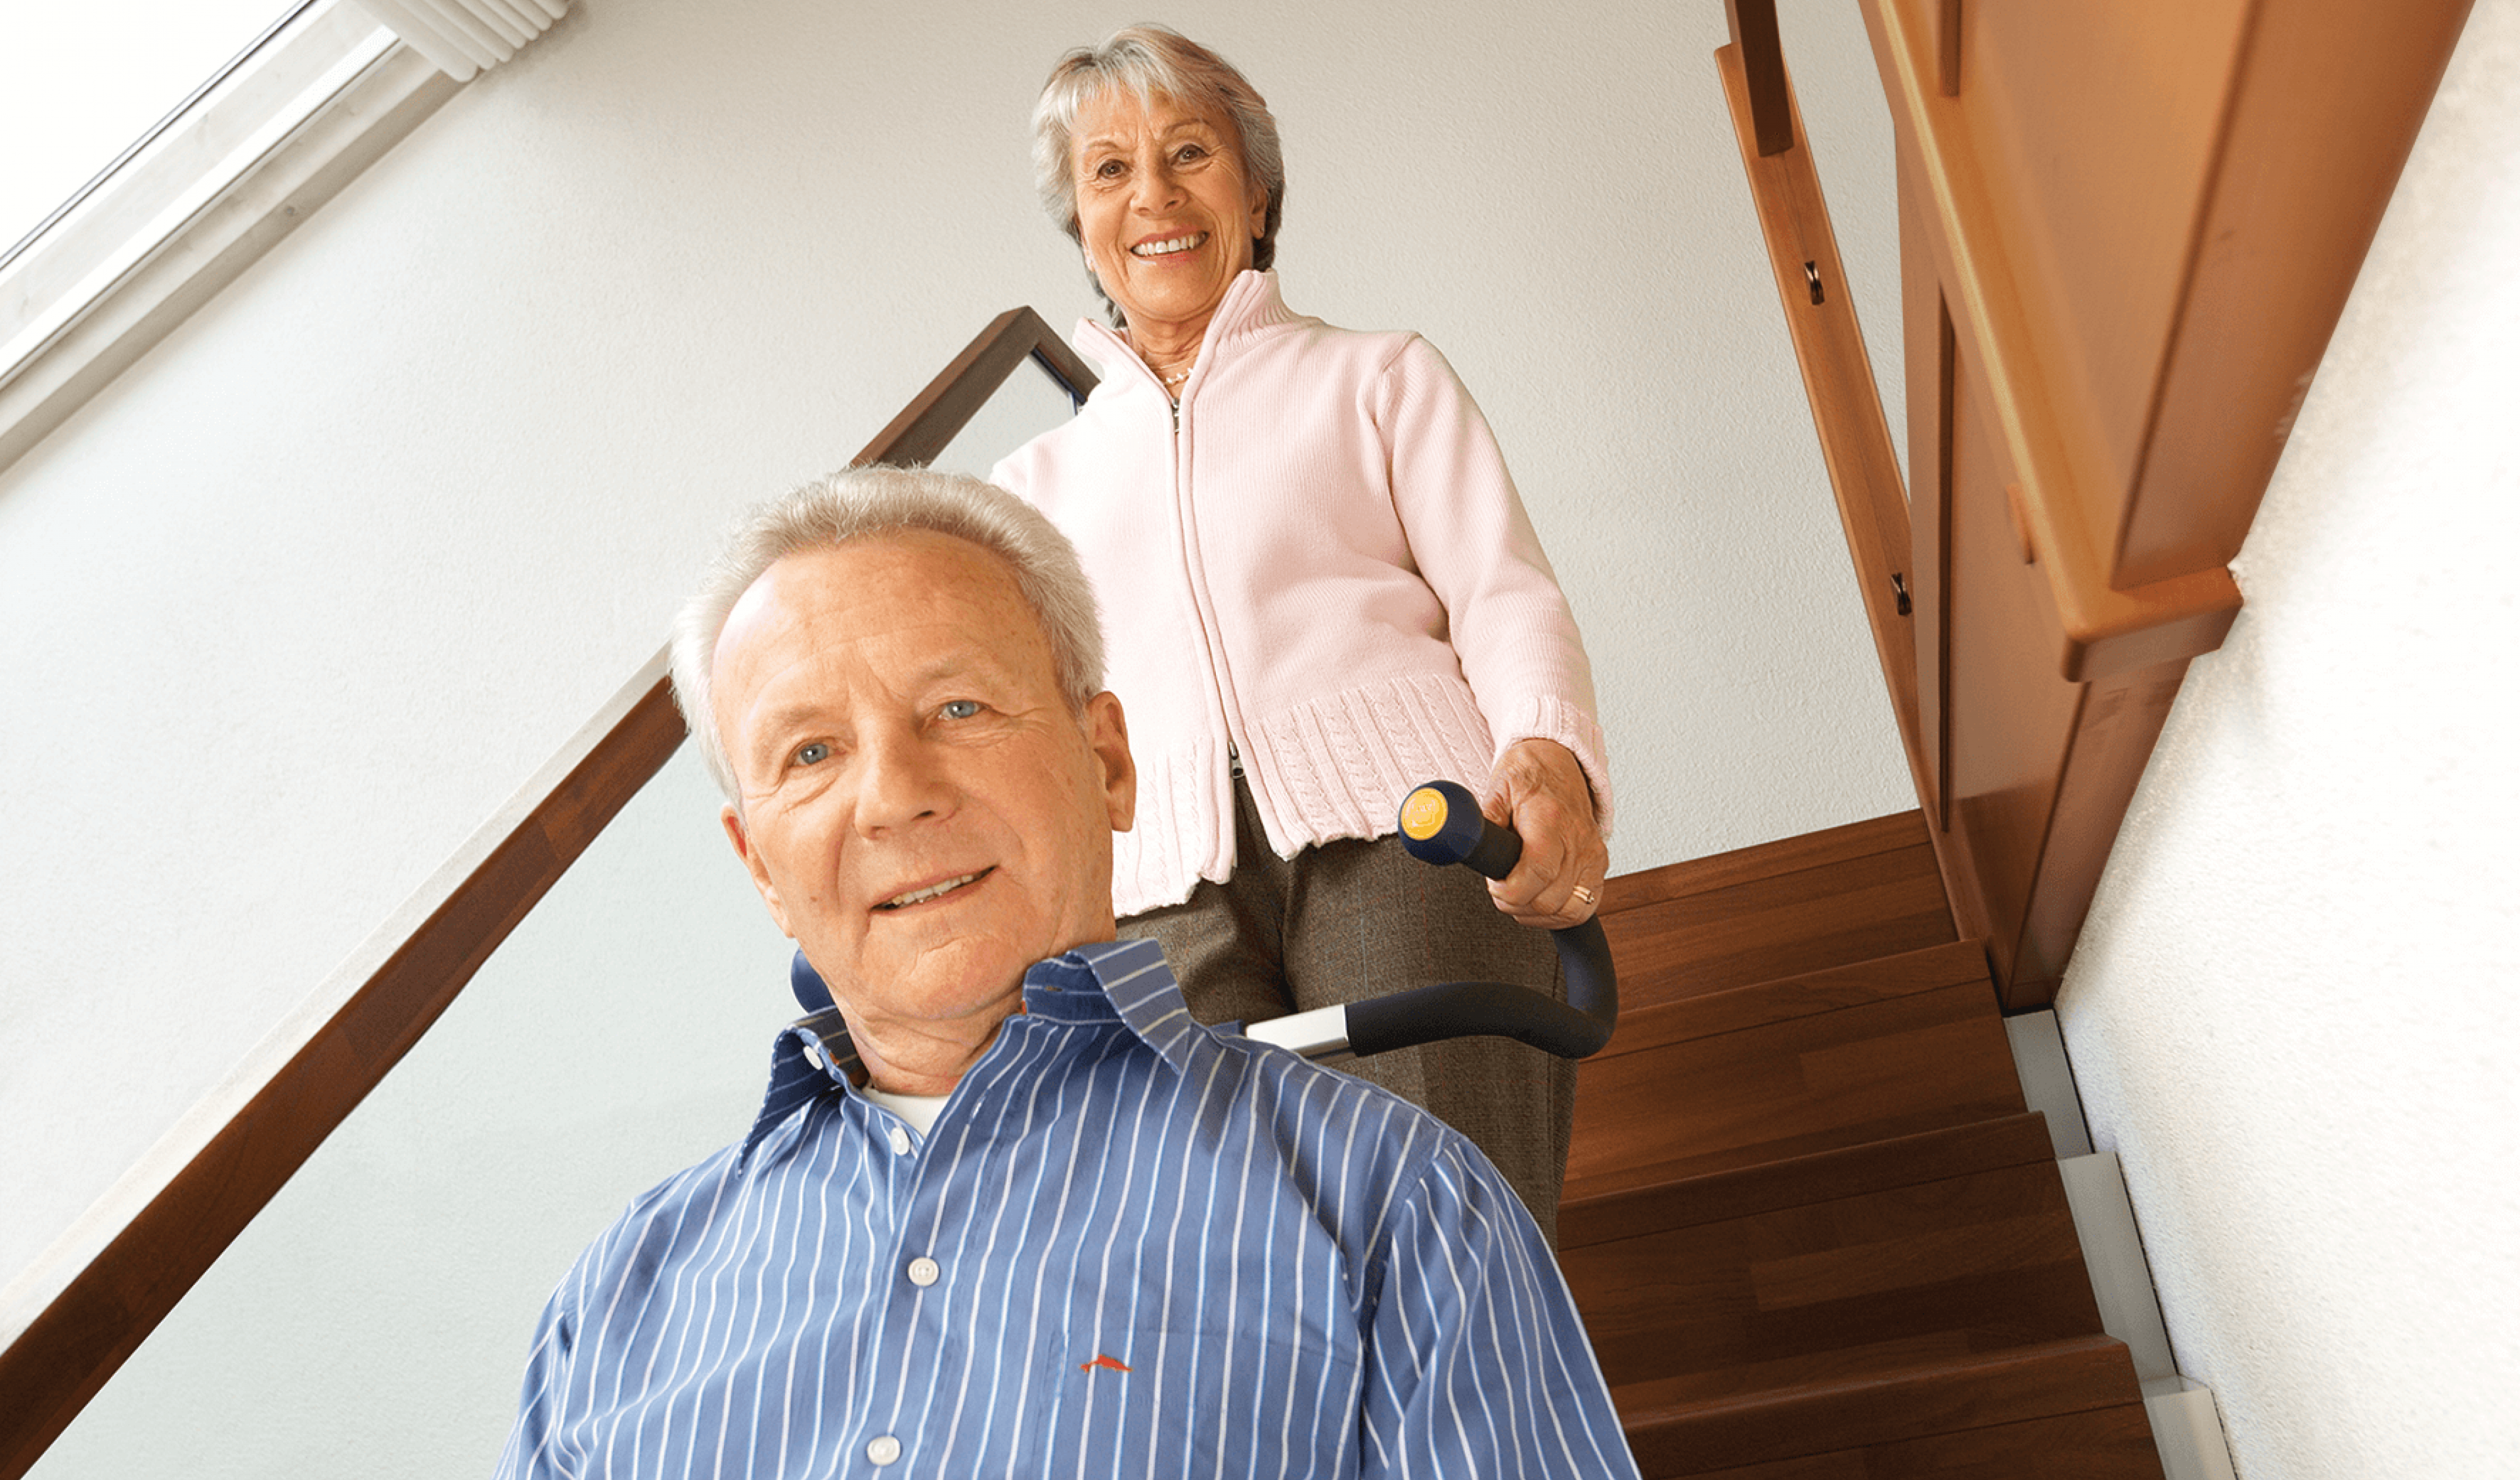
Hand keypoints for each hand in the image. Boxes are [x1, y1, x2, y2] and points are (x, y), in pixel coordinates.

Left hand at [1481, 739, 1606, 927]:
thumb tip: (1466, 845)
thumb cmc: (1529, 772)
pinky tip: (1542, 902)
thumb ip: (1484, 820)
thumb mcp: (1497, 788)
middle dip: (1517, 903)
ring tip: (1520, 895)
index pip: (1537, 873)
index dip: (1510, 891)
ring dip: (1538, 913)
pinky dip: (1562, 913)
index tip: (1494, 885)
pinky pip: (1586, 906)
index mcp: (1549, 820)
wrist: (1557, 759)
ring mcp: (1591, 854)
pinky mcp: (1598, 863)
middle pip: (1549, 900)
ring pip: (1570, 910)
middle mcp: (1576, 840)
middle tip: (1501, 888)